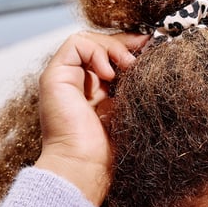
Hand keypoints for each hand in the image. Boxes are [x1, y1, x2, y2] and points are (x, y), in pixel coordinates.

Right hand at [35, 31, 148, 206]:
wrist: (84, 166)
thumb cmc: (106, 148)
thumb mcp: (126, 107)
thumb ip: (131, 83)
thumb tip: (150, 56)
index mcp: (93, 91)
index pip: (109, 56)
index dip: (129, 48)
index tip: (153, 48)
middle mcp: (76, 82)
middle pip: (99, 45)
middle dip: (125, 44)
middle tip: (146, 50)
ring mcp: (63, 78)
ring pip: (88, 41)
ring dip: (112, 48)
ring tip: (128, 66)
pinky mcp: (54, 77)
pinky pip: (75, 44)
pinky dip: (96, 51)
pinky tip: (109, 74)